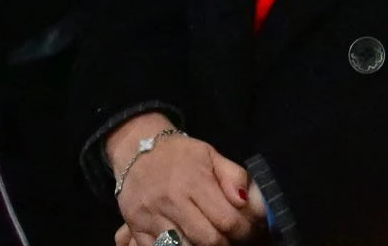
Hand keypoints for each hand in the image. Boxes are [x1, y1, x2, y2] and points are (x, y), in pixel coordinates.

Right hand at [107, 113, 262, 245]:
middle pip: (207, 240)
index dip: (244, 231)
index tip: (252, 231)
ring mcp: (151, 218)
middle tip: (232, 238)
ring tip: (211, 239)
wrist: (137, 151)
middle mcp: (172, 202)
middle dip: (226, 243)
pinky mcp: (136, 229)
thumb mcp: (211, 155)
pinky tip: (188, 241)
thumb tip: (245, 202)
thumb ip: (234, 176)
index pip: (226, 219)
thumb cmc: (180, 155)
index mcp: (195, 182)